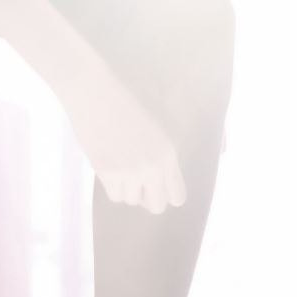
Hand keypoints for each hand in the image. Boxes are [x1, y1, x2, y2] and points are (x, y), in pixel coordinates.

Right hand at [60, 49, 186, 213]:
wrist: (93, 90)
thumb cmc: (126, 95)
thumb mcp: (160, 114)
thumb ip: (169, 144)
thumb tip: (203, 154)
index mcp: (168, 152)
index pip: (178, 195)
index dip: (168, 192)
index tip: (158, 184)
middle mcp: (152, 166)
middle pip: (157, 206)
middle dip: (149, 197)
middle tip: (140, 183)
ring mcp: (129, 171)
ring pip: (132, 200)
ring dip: (128, 189)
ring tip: (122, 167)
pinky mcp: (107, 172)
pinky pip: (114, 195)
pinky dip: (112, 186)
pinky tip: (110, 167)